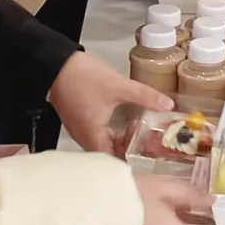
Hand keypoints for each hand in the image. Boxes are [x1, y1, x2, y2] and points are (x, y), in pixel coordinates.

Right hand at [48, 51, 172, 153]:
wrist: (55, 62)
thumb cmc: (85, 78)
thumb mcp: (119, 86)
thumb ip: (145, 96)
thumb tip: (169, 105)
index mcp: (92, 136)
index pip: (112, 161)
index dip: (130, 161)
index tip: (148, 153)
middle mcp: (82, 137)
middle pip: (107, 154)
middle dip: (127, 149)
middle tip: (147, 141)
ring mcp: (77, 128)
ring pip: (101, 143)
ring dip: (118, 140)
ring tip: (137, 129)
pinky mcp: (76, 119)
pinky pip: (95, 134)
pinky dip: (108, 132)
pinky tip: (120, 122)